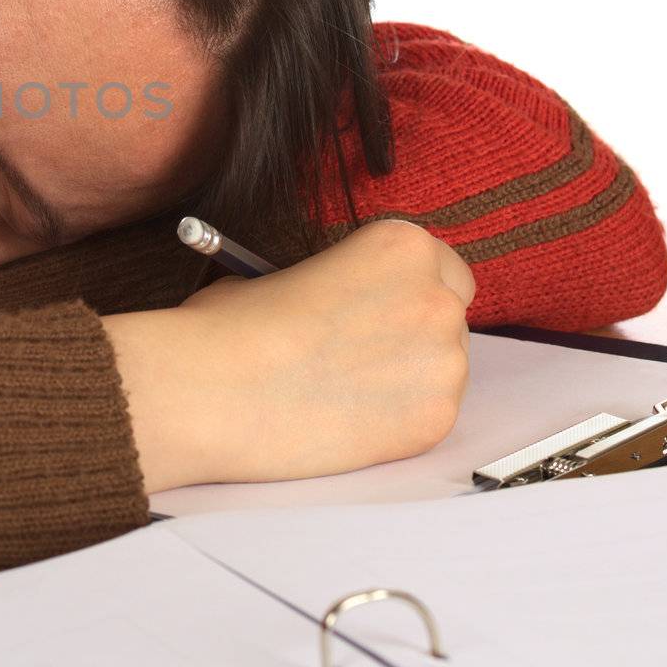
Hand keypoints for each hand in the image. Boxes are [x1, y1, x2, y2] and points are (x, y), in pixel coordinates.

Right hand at [103, 218, 474, 491]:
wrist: (215, 391)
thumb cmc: (232, 327)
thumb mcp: (280, 274)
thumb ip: (332, 282)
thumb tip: (340, 301)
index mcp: (400, 246)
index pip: (439, 263)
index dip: (406, 286)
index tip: (379, 304)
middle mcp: (436, 298)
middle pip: (451, 312)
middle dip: (415, 329)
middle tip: (365, 349)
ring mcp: (444, 362)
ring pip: (444, 366)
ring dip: (408, 374)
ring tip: (345, 389)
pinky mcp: (435, 420)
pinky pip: (431, 412)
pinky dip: (400, 417)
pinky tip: (349, 417)